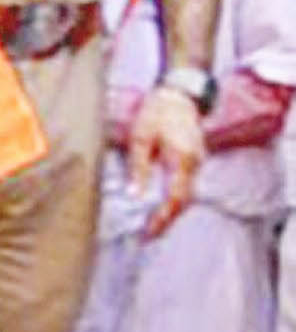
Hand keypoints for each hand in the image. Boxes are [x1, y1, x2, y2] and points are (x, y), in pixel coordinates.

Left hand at [126, 77, 209, 236]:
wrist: (178, 95)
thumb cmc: (156, 113)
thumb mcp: (140, 138)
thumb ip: (138, 168)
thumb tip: (135, 196)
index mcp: (182, 158)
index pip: (176, 197)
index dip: (162, 218)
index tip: (148, 232)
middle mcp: (194, 163)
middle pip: (183, 200)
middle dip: (166, 220)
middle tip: (147, 237)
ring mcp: (197, 162)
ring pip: (186, 195)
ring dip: (170, 212)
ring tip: (151, 229)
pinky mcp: (193, 160)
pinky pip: (185, 185)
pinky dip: (174, 199)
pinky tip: (159, 208)